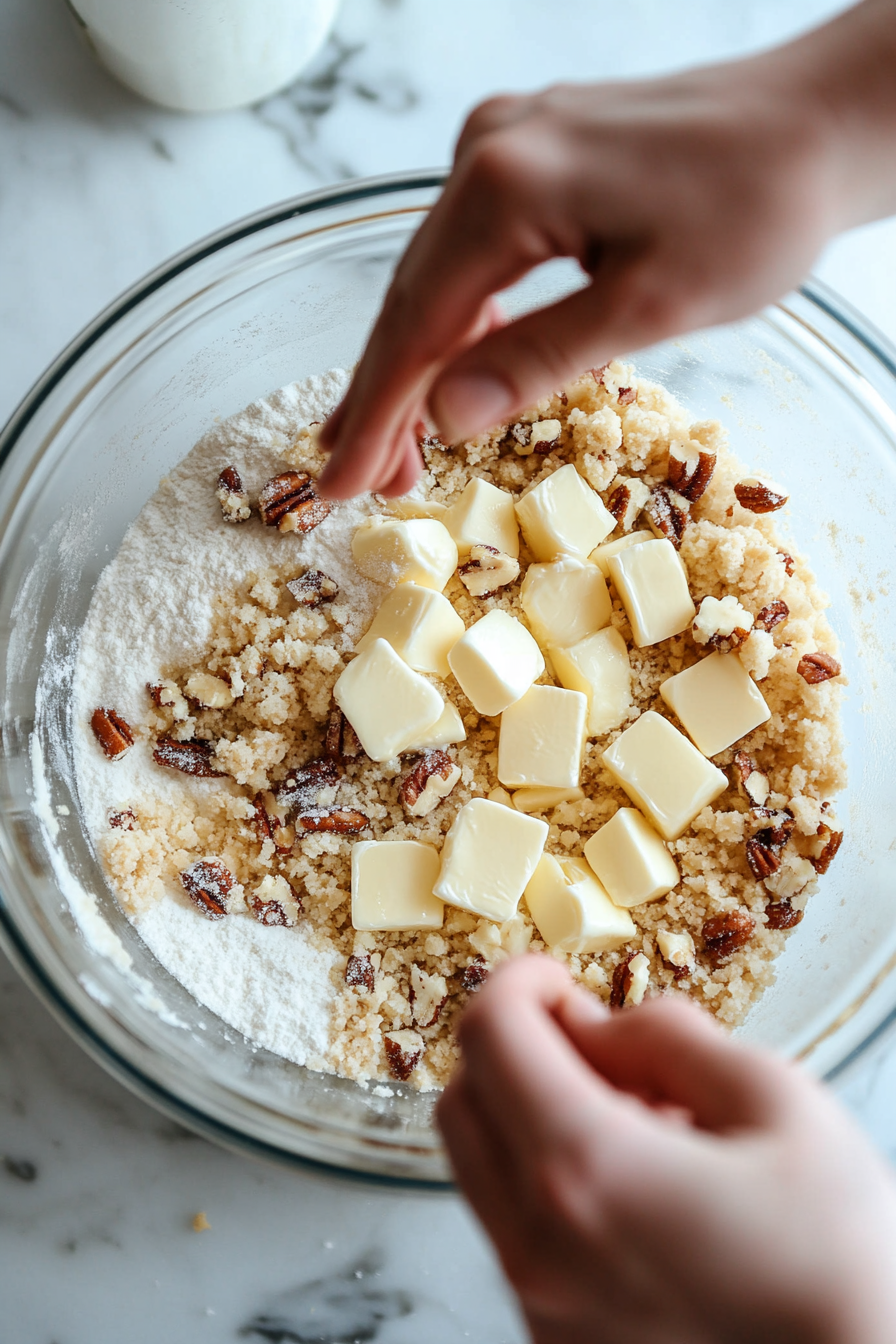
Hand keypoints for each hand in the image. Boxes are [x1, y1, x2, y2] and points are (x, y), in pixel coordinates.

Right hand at [318, 0, 895, 500]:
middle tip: (352, 483)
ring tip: (398, 451)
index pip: (417, 325)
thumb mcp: (652, 303)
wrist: (819, 122)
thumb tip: (444, 416)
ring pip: (438, 278)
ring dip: (418, 365)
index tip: (335, 484)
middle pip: (412, 299)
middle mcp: (487, 153)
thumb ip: (540, 358)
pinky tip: (458, 371)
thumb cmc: (758, 207)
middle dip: (382, 400)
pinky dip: (460, 319)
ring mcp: (504, 145)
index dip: (376, 415)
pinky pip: (472, 253)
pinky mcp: (530, 154)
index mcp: (506, 186)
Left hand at [437, 956, 895, 1343]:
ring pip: (483, 1170)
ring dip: (533, 1118)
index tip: (559, 979)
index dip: (520, 982)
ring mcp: (544, 1307)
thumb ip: (670, 1038)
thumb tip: (599, 1023)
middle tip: (596, 1043)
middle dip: (514, 1050)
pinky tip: (644, 1188)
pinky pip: (519, 1234)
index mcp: (587, 1171)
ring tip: (642, 1124)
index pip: (489, 1035)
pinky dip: (553, 1184)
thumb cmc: (845, 1265)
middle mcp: (540, 1248)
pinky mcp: (559, 1342)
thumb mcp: (778, 1104)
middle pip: (462, 1102)